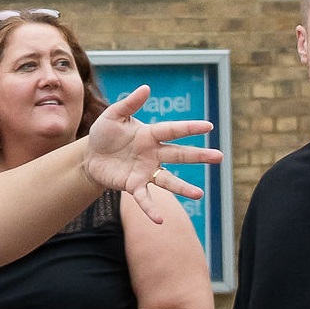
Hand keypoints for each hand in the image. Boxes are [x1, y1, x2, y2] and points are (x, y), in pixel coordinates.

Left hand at [80, 87, 219, 222]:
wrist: (90, 156)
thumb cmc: (105, 134)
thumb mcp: (114, 116)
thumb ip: (129, 104)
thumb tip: (146, 88)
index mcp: (151, 135)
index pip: (173, 130)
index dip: (189, 128)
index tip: (209, 126)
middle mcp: (153, 154)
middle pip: (179, 155)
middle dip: (199, 156)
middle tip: (219, 157)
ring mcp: (145, 171)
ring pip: (168, 180)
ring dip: (183, 188)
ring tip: (200, 194)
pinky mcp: (133, 186)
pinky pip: (144, 199)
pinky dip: (152, 209)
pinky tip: (160, 220)